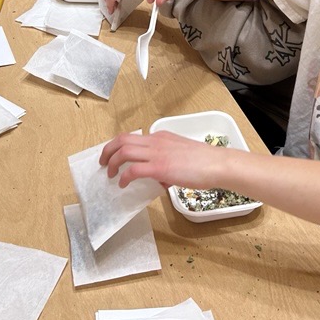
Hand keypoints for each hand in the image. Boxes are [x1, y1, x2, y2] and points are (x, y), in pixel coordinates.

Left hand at [100, 130, 226, 189]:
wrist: (216, 164)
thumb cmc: (204, 162)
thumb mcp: (181, 155)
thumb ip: (167, 163)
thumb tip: (160, 179)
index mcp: (161, 136)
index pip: (133, 136)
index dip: (119, 146)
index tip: (113, 156)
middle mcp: (156, 140)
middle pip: (122, 139)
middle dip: (107, 151)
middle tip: (103, 163)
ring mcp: (157, 153)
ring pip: (124, 151)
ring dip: (112, 162)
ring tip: (109, 174)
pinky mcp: (160, 167)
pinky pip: (133, 169)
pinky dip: (123, 177)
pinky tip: (122, 184)